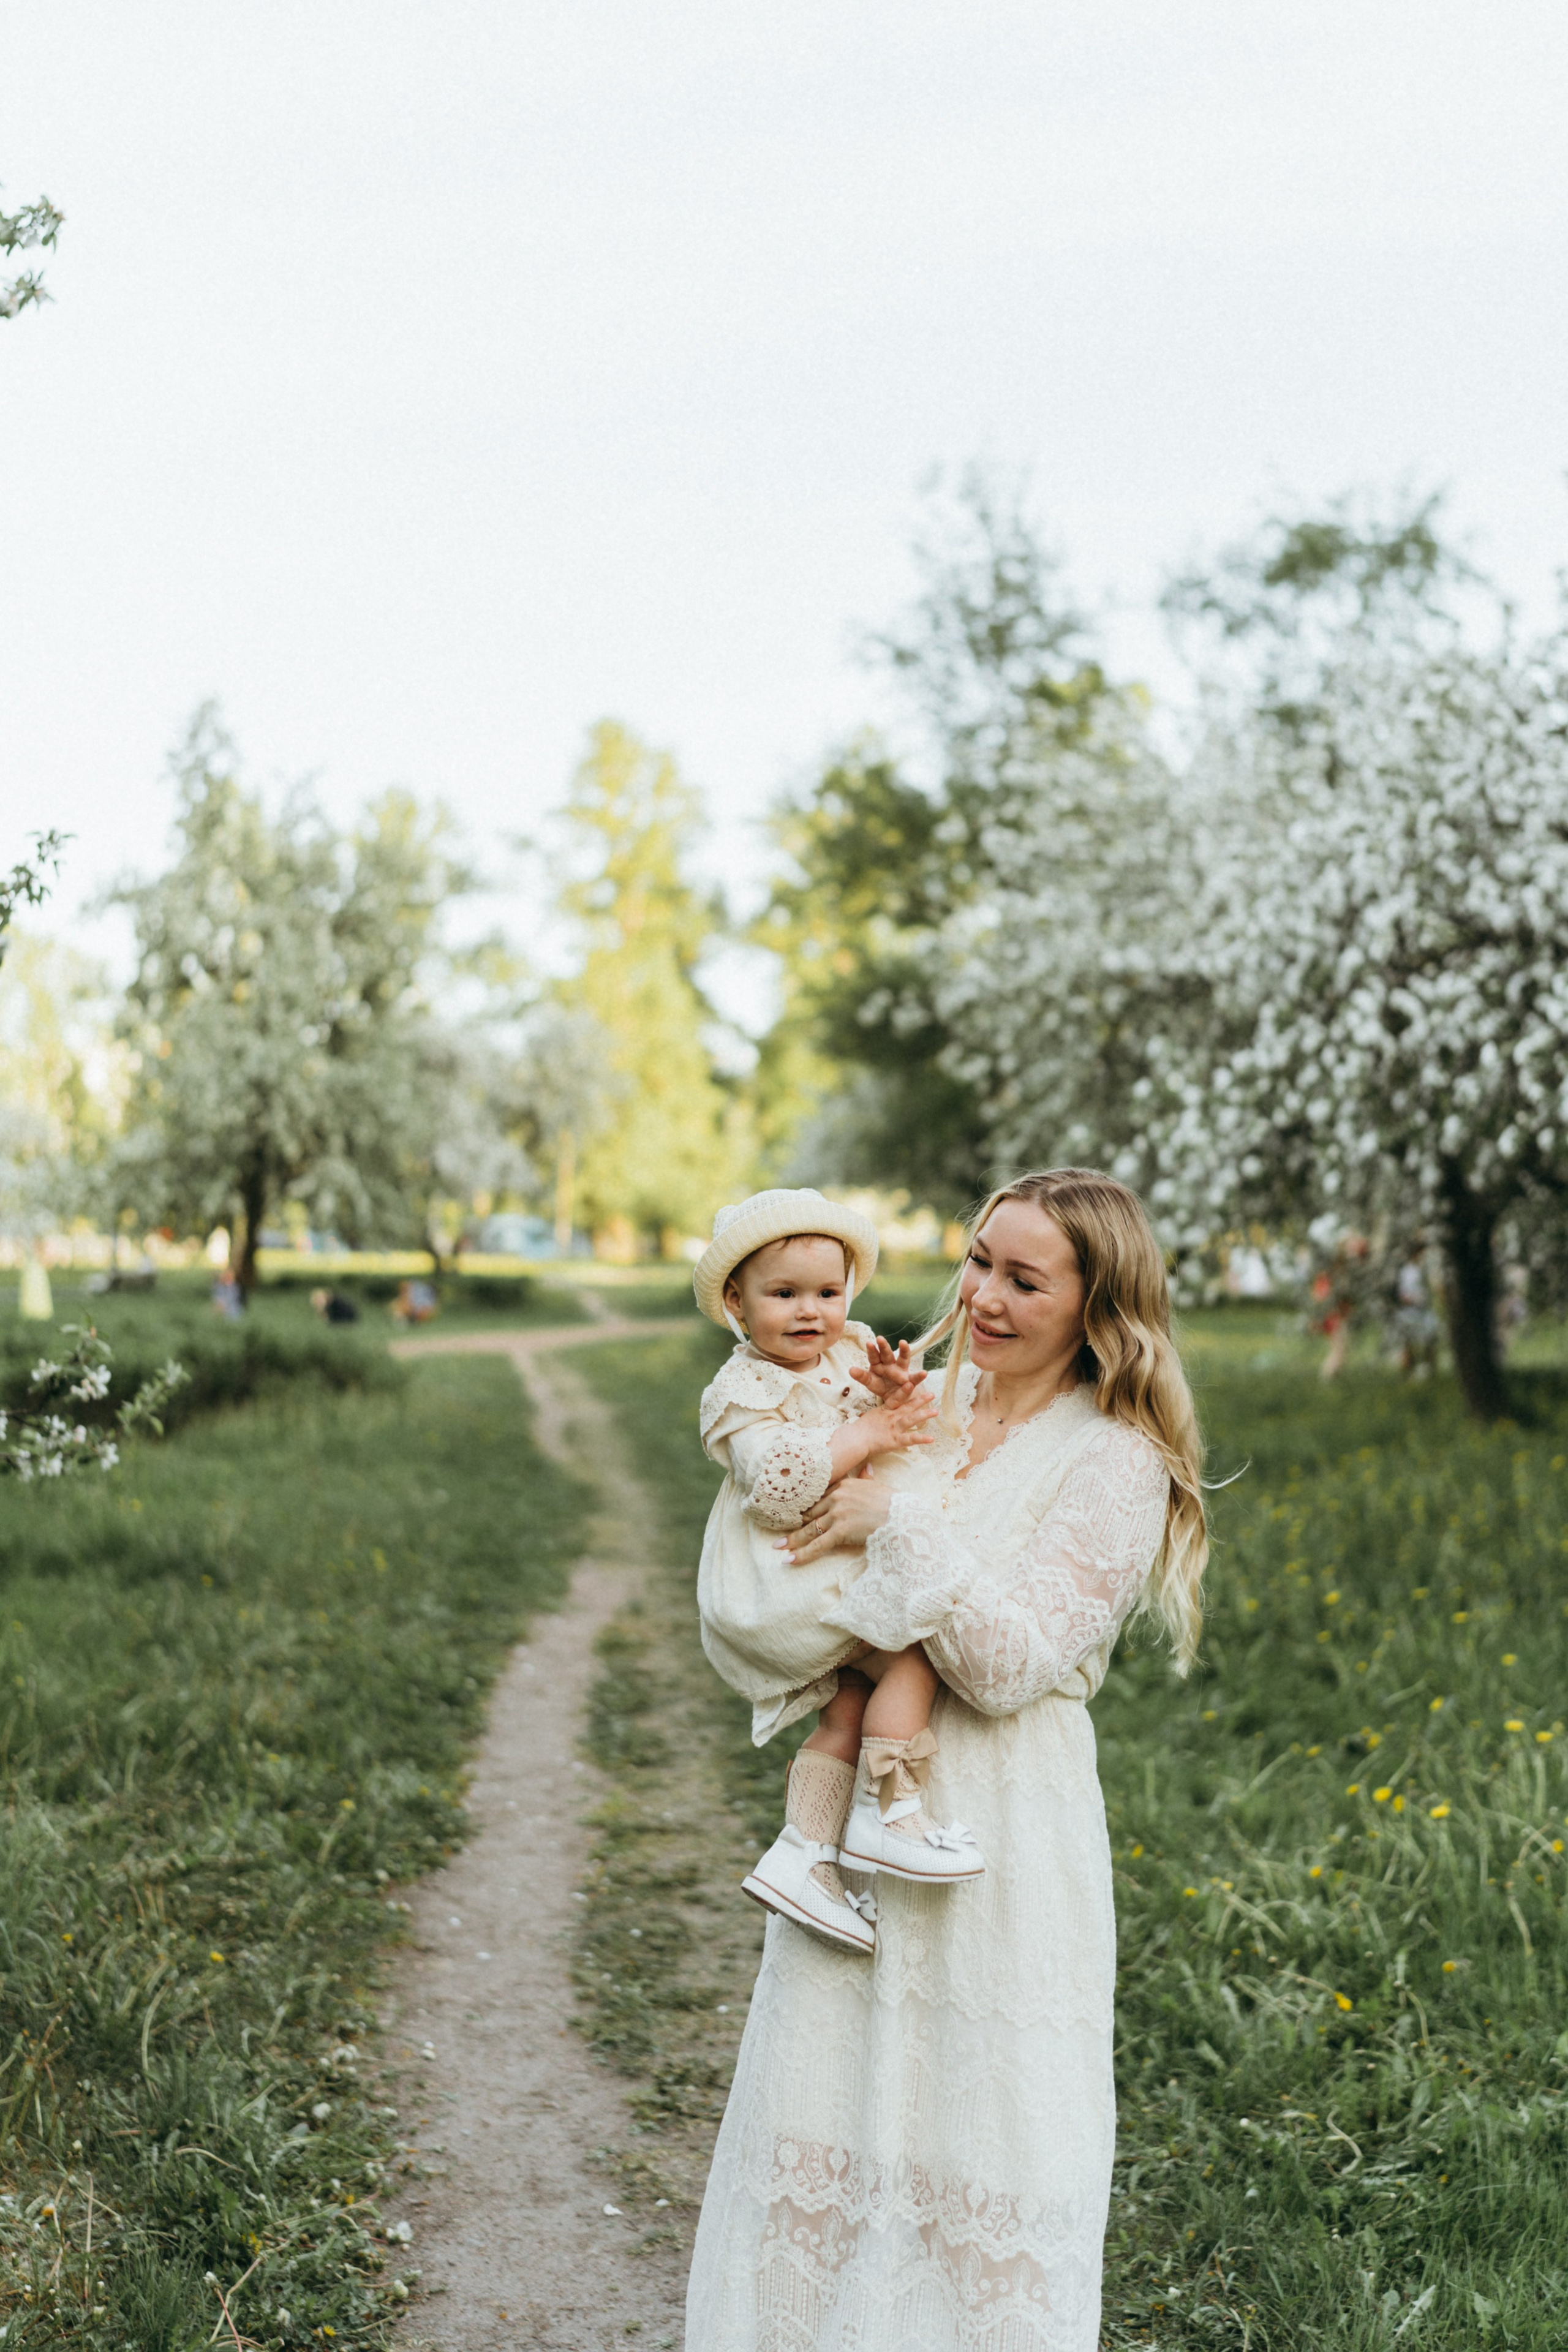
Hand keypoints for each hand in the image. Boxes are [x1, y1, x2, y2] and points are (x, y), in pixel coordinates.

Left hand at [780, 1475, 895, 1564]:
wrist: (902, 1515)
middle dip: (795, 1525)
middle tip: (781, 1534)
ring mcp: (837, 1514)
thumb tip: (866, 1467)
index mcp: (844, 1485)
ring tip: (779, 1547)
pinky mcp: (840, 1530)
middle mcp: (836, 1497)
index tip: (797, 1516)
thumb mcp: (877, 1486)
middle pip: (811, 1514)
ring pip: (810, 1529)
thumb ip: (867, 1478)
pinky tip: (789, 1560)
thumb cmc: (893, 1503)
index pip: (820, 1499)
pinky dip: (802, 1553)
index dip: (808, 1510)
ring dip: (793, 1540)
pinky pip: (818, 1544)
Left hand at [852, 1335, 922, 1402]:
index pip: (873, 1356)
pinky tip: (925, 1373)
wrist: (894, 1398)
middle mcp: (890, 1364)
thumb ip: (862, 1376)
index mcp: (878, 1365)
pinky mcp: (910, 1380)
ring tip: (903, 1342)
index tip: (869, 1343)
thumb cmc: (881, 1386)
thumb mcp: (870, 1382)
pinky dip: (920, 1375)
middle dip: (884, 1346)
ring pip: (903, 1359)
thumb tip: (850, 1370)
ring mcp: (901, 1370)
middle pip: (887, 1354)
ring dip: (904, 1350)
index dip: (871, 1350)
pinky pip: (915, 1377)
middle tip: (879, 1338)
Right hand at [862, 1389, 937, 1454]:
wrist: (854, 1440)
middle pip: (908, 1406)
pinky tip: (931, 1439)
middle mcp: (891, 1417)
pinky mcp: (895, 1440)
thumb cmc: (858, 1430)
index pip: (896, 1398)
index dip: (904, 1391)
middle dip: (920, 1400)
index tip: (912, 1383)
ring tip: (936, 1411)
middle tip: (932, 1394)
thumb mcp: (869, 1419)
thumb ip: (876, 1417)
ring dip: (924, 1415)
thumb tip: (875, 1416)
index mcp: (885, 1411)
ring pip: (911, 1419)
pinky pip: (910, 1439)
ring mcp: (894, 1428)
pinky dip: (921, 1439)